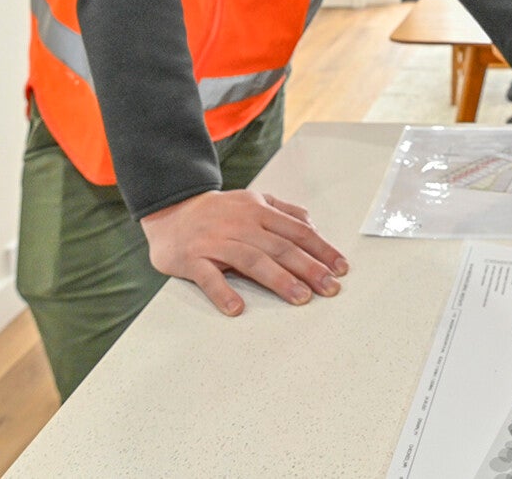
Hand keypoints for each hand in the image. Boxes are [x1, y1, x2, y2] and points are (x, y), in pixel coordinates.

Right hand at [138, 189, 347, 316]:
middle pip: (280, 246)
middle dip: (309, 267)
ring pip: (252, 259)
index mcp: (258, 211)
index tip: (341, 268)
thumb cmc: (218, 212)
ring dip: (278, 279)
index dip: (321, 249)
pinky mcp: (192, 258)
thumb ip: (283, 211)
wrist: (170, 210)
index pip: (297, 231)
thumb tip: (311, 225)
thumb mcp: (253, 202)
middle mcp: (240, 224)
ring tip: (301, 298)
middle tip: (330, 288)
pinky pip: (208, 277)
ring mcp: (215, 241)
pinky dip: (223, 292)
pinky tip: (237, 308)